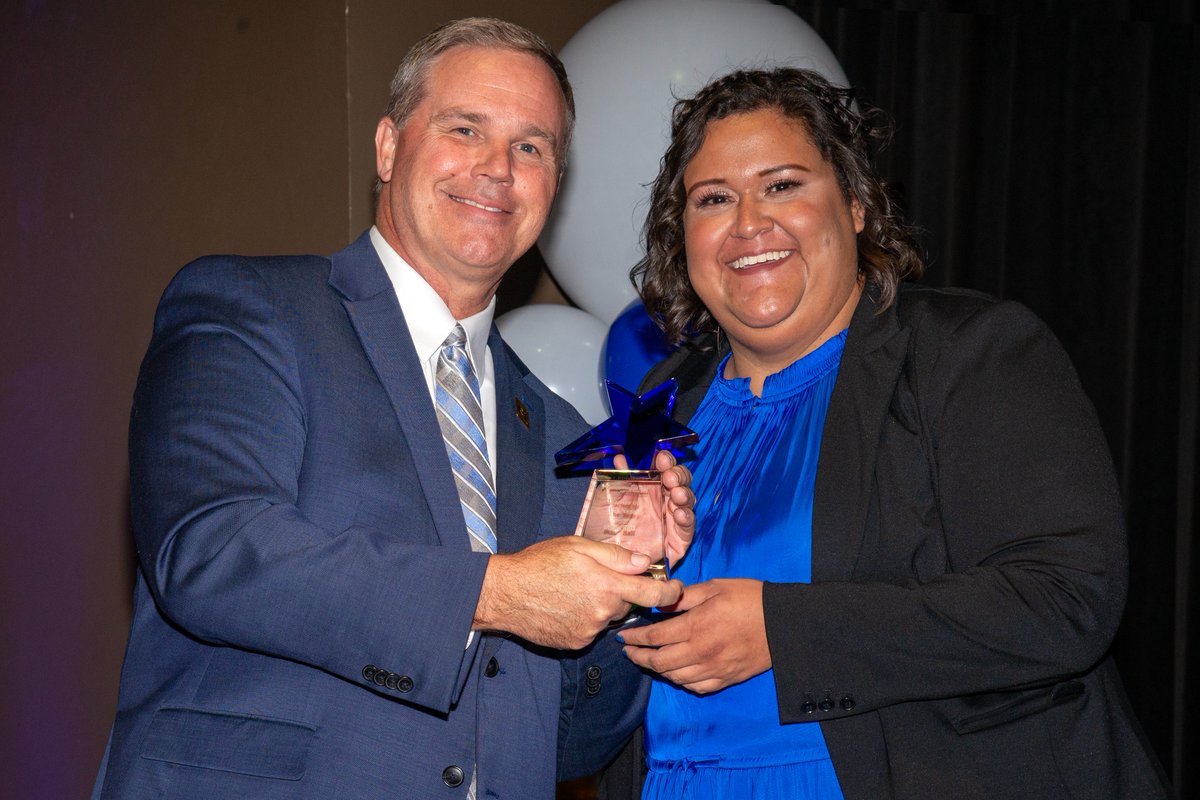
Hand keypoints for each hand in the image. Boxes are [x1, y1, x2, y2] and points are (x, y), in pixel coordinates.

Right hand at [474, 535, 684, 649]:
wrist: (504, 594)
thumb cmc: (539, 564)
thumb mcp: (578, 546)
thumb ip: (616, 556)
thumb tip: (646, 561)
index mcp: (607, 585)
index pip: (653, 594)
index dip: (670, 593)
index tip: (676, 590)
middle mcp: (602, 612)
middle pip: (628, 603)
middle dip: (621, 591)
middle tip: (596, 578)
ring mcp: (589, 631)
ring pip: (609, 617)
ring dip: (601, 605)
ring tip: (574, 591)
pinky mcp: (575, 643)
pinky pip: (591, 630)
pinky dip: (585, 619)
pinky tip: (565, 606)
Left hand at [612, 450, 694, 567]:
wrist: (615, 559)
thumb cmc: (616, 527)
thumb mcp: (614, 500)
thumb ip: (620, 478)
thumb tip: (619, 458)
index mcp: (654, 487)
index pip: (667, 468)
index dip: (667, 461)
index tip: (662, 458)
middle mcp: (667, 500)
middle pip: (681, 481)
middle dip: (678, 475)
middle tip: (669, 476)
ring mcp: (675, 518)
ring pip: (688, 501)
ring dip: (684, 494)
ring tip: (676, 493)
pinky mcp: (680, 539)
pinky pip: (688, 527)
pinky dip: (686, 518)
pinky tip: (679, 514)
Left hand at [620, 578, 769, 693]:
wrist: (785, 624)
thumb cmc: (751, 599)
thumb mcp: (716, 587)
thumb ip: (686, 596)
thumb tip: (662, 602)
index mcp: (696, 627)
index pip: (655, 637)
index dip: (635, 638)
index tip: (624, 637)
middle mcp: (701, 653)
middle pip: (660, 663)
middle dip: (639, 658)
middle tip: (630, 652)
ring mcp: (714, 669)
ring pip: (676, 677)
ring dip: (658, 670)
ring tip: (651, 661)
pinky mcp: (726, 678)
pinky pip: (697, 687)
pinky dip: (682, 681)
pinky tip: (679, 673)